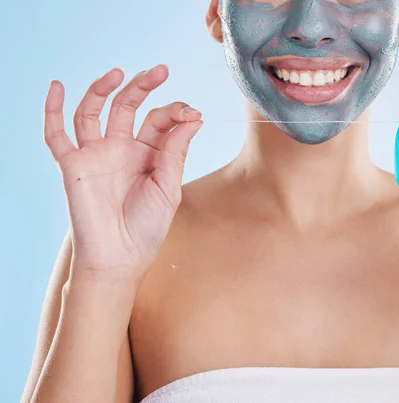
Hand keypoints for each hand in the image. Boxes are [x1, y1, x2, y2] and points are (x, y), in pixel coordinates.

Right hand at [44, 65, 202, 279]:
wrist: (120, 256)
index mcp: (149, 154)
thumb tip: (193, 116)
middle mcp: (122, 149)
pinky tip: (56, 86)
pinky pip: (56, 134)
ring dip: (103, 89)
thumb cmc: (148, 226)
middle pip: (128, 106)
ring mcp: (96, 154)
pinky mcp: (73, 164)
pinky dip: (52, 110)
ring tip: (119, 72)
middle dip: (143, 86)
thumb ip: (175, 151)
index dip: (176, 112)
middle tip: (161, 70)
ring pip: (94, 111)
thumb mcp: (169, 187)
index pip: (159, 120)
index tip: (193, 114)